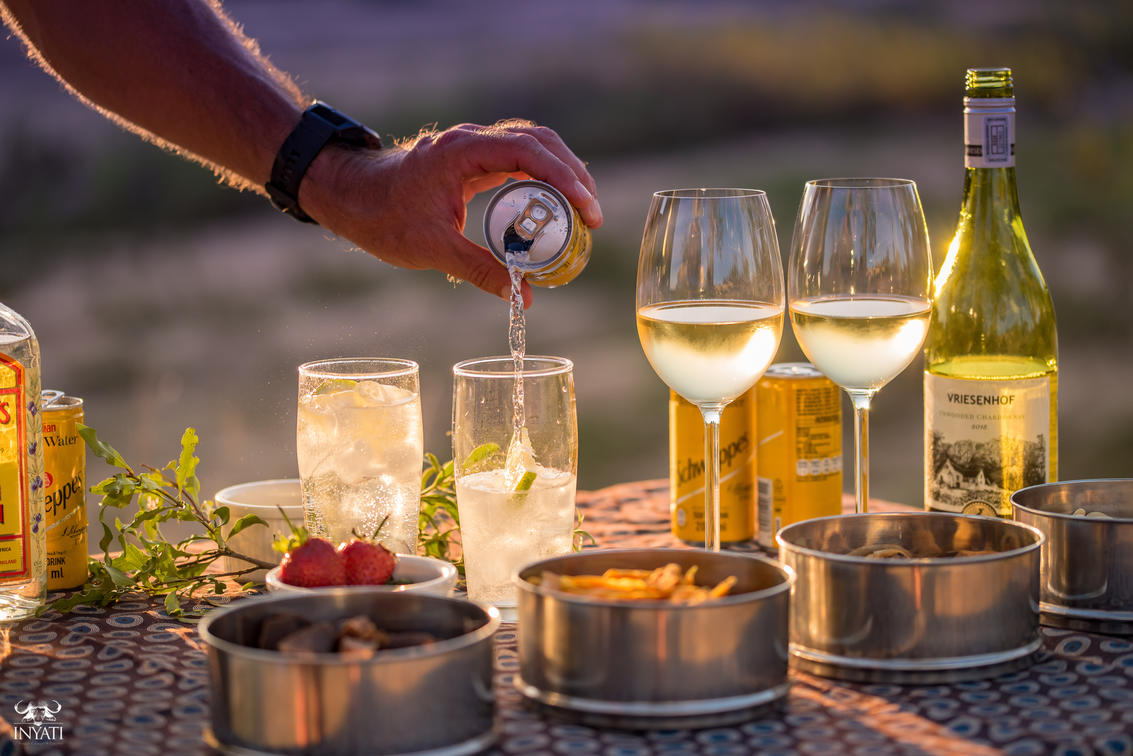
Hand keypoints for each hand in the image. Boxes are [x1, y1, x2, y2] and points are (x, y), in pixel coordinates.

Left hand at [300, 120, 601, 307]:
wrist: (351, 196)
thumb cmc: (384, 218)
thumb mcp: (433, 249)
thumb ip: (481, 271)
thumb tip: (526, 298)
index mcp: (462, 152)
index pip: (529, 153)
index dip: (565, 178)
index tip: (587, 210)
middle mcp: (472, 140)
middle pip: (539, 142)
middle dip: (573, 175)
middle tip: (593, 216)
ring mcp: (473, 145)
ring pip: (532, 144)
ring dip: (562, 171)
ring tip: (583, 209)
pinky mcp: (473, 157)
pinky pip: (518, 157)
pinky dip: (543, 175)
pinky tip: (556, 203)